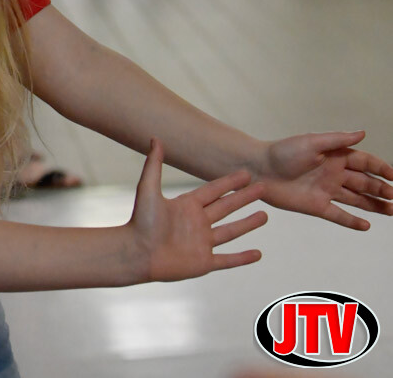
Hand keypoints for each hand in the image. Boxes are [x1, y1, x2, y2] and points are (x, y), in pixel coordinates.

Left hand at [128, 139, 266, 282]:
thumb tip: (155, 137)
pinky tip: (258, 254)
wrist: (135, 253)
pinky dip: (243, 258)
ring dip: (248, 224)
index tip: (246, 173)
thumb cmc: (140, 221)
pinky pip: (228, 260)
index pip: (213, 191)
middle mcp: (196, 223)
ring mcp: (201, 243)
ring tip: (265, 215)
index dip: (230, 182)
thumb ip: (154, 165)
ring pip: (231, 232)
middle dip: (245, 198)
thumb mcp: (148, 189)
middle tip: (264, 187)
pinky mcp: (203, 263)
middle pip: (226, 207)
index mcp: (186, 206)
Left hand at [255, 131, 392, 229]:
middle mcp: (334, 174)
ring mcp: (326, 190)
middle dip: (383, 189)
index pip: (365, 162)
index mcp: (335, 157)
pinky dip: (352, 221)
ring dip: (375, 205)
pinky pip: (338, 215)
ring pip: (357, 200)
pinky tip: (367, 226)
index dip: (382, 168)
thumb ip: (337, 140)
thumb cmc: (282, 152)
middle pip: (365, 183)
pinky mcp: (317, 206)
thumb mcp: (311, 142)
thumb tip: (363, 133)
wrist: (257, 170)